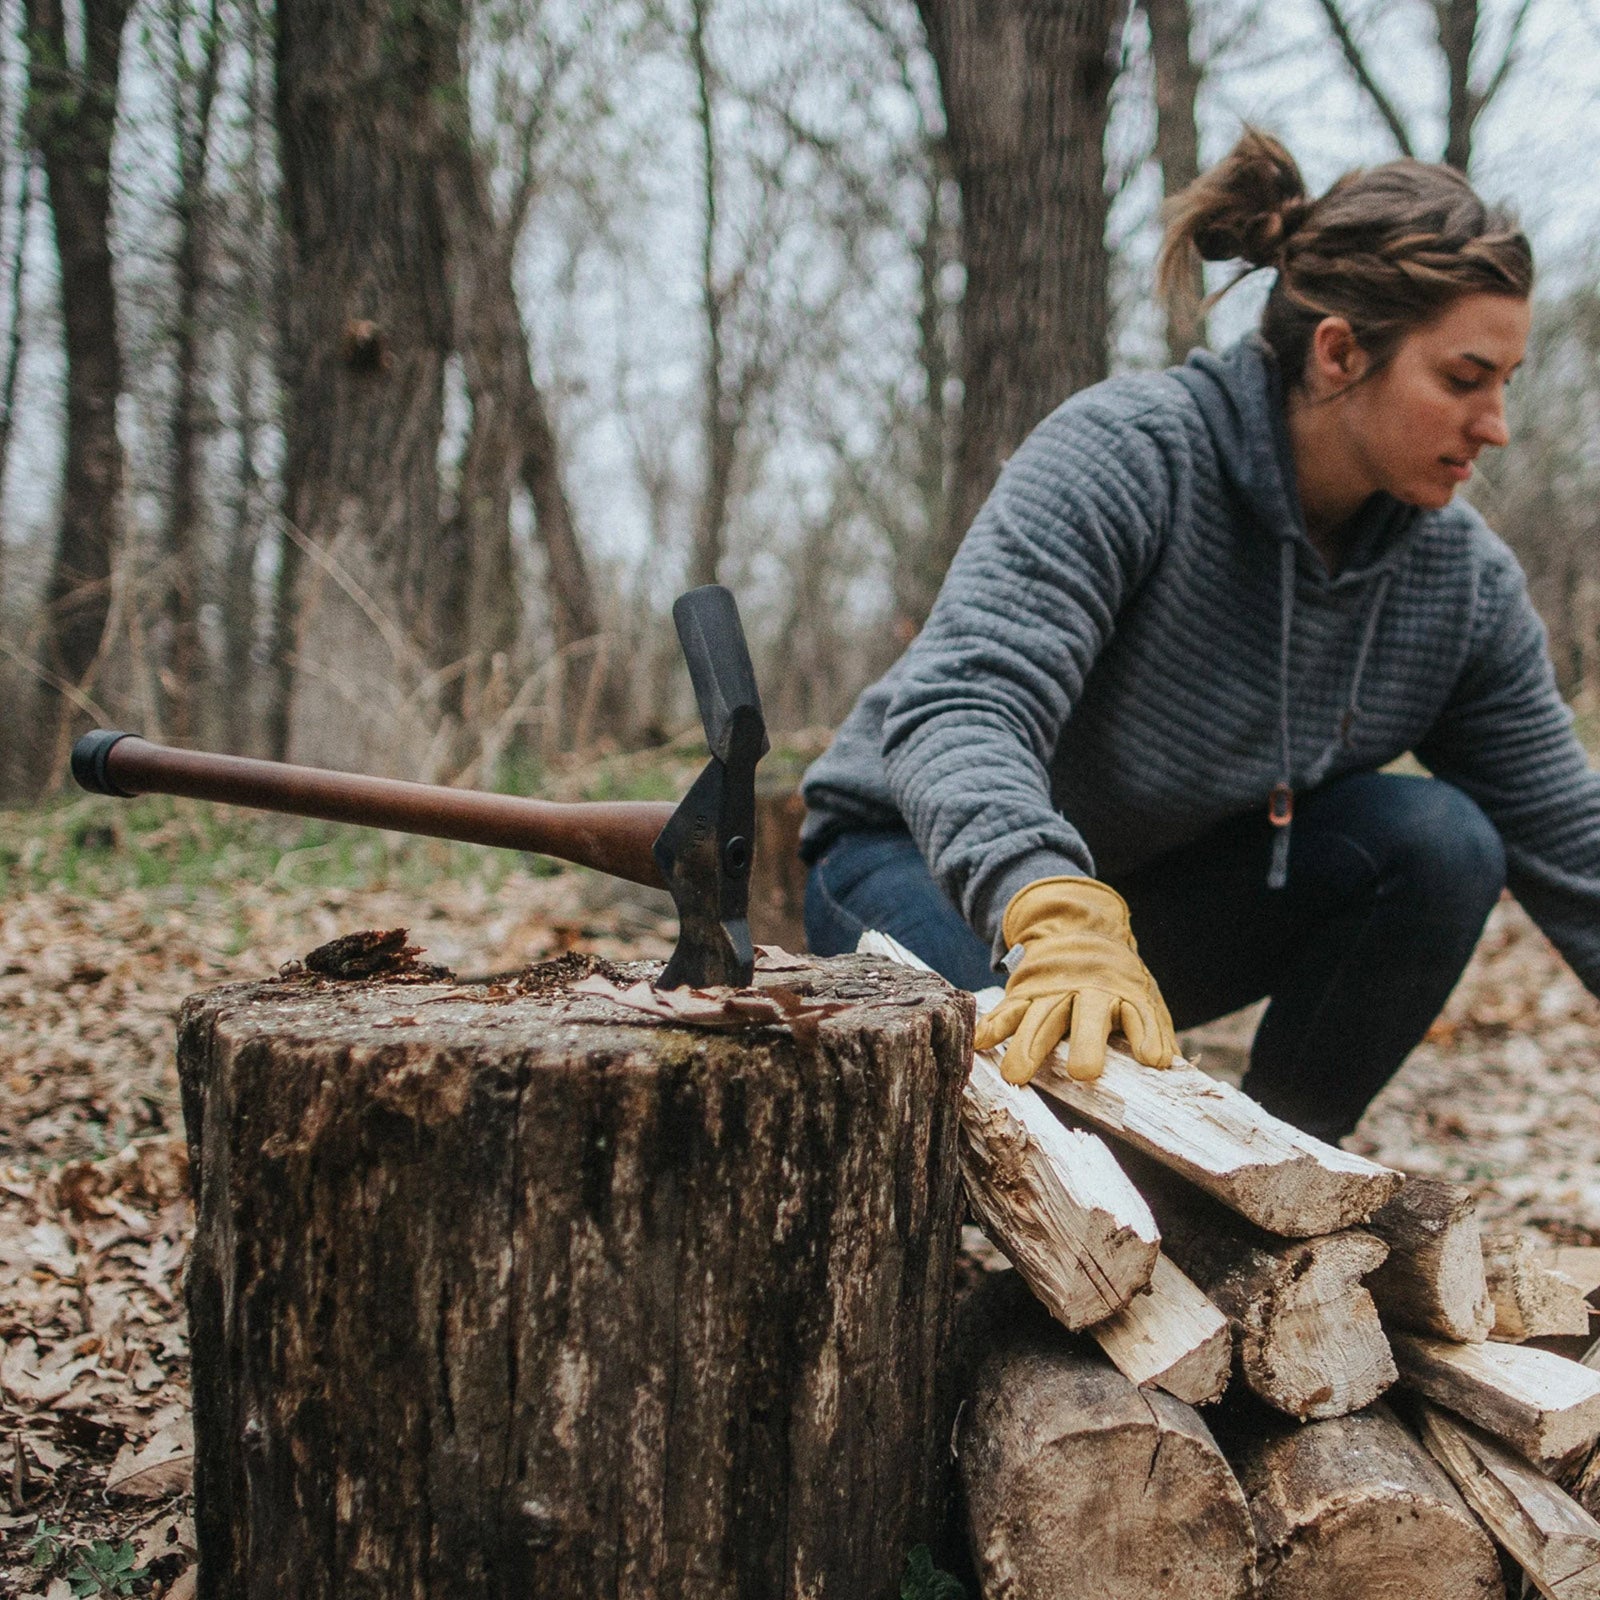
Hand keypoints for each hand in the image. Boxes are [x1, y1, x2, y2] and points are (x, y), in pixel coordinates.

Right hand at [972, 875, 1178, 1084]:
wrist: (1079, 928)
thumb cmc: (1117, 981)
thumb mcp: (1143, 998)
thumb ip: (1155, 1032)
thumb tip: (1170, 1067)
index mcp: (1124, 993)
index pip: (1139, 1015)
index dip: (1147, 1035)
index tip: (1153, 1058)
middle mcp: (1088, 991)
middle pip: (1088, 1017)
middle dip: (1087, 1044)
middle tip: (1085, 1074)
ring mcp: (1054, 990)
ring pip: (1042, 1017)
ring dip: (1029, 1045)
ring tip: (1016, 1074)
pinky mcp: (1026, 990)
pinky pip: (1009, 1009)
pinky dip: (994, 1024)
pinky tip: (981, 1042)